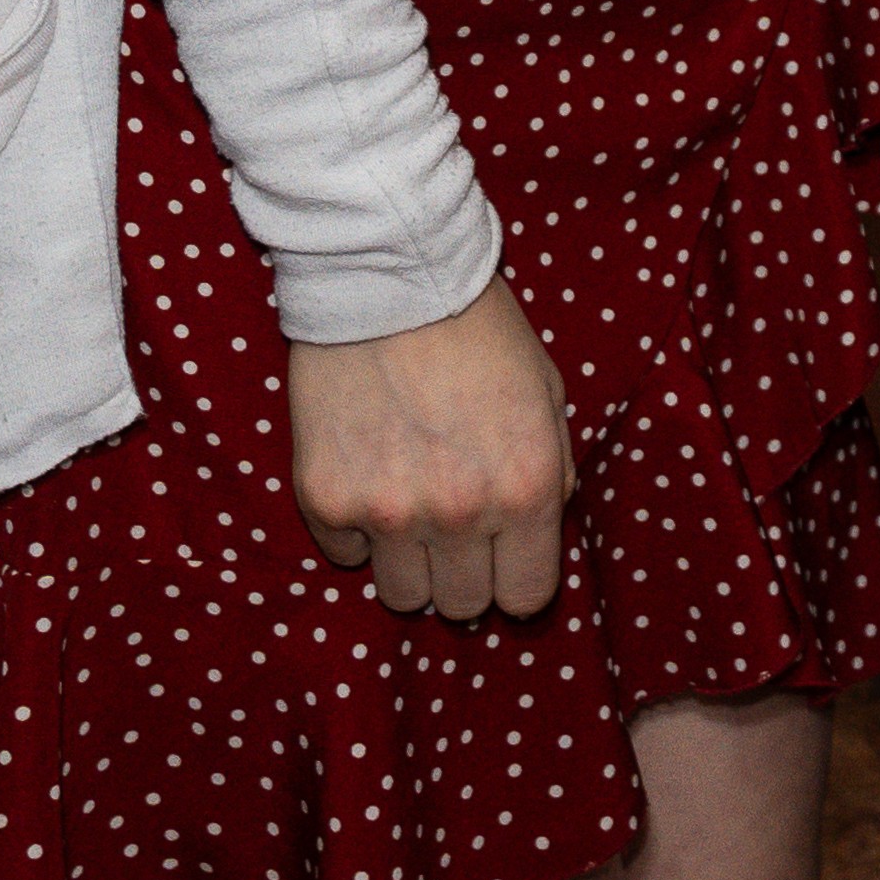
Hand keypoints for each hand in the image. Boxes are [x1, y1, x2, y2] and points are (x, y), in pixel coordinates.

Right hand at [284, 275, 570, 617]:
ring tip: (408, 499)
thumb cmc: (478, 325)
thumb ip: (553, 465)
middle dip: (462, 570)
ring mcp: (388, 512)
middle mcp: (461, 513)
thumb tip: (544, 518)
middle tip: (451, 519)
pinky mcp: (326, 499)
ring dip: (408, 559)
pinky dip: (355, 526)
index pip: (525, 598)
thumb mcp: (546, 389)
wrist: (388, 275)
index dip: (515, 575)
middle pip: (461, 605)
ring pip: (402, 596)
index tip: (502, 552)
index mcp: (528, 488)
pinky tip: (366, 471)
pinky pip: (344, 555)